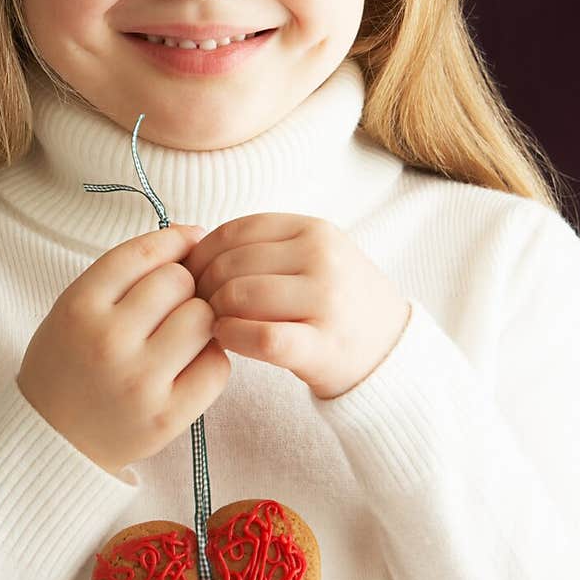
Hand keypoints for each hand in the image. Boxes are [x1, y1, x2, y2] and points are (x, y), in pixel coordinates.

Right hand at [17, 224, 231, 475]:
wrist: (52, 438)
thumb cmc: (70, 364)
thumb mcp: (75, 307)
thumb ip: (125, 273)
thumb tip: (195, 235)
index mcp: (79, 307)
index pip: (145, 251)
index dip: (175, 242)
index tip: (188, 245)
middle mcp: (108, 341)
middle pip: (179, 281)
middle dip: (184, 287)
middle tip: (171, 307)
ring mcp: (139, 381)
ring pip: (203, 319)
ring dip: (200, 321)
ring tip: (179, 336)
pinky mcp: (166, 416)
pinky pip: (217, 366)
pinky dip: (210, 359)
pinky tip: (189, 365)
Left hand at [181, 213, 411, 400]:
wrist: (389, 350)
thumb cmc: (336, 303)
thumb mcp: (312, 256)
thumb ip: (263, 247)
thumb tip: (189, 249)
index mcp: (314, 230)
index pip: (235, 231)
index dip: (201, 255)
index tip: (190, 277)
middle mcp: (323, 258)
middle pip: (230, 265)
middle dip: (202, 288)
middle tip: (196, 308)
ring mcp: (326, 301)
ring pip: (239, 296)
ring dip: (214, 313)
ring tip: (214, 324)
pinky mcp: (322, 345)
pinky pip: (260, 337)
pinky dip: (232, 337)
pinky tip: (228, 340)